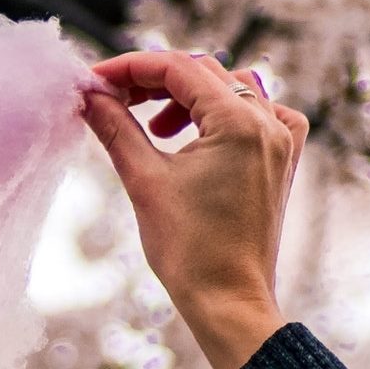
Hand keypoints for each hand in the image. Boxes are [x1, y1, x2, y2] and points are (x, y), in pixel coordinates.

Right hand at [80, 50, 308, 368]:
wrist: (228, 301)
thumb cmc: (189, 250)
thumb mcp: (143, 181)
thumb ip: (116, 128)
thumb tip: (88, 96)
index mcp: (239, 123)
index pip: (178, 69)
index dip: (130, 68)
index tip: (94, 80)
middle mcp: (268, 123)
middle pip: (203, 74)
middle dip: (153, 82)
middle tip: (111, 100)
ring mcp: (281, 142)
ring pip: (230, 90)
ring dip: (186, 98)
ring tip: (153, 127)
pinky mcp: (281, 162)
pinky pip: (260, 115)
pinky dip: (225, 115)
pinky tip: (199, 135)